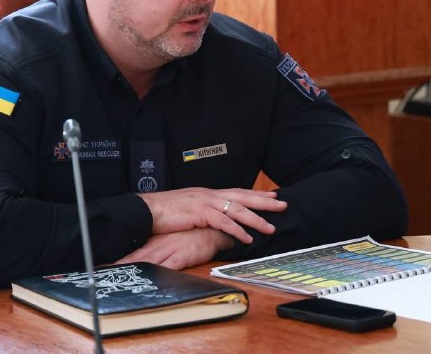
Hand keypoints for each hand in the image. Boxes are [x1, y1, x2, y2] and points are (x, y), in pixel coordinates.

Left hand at [114, 229, 233, 269]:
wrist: (211, 232)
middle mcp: (158, 247)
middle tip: (103, 274)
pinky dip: (156, 274)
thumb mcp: (168, 242)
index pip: (132, 254)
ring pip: (147, 263)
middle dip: (119, 267)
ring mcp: (169, 251)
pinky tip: (148, 279)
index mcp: (154, 243)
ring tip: (118, 278)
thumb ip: (154, 250)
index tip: (101, 267)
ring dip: (134, 271)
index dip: (117, 262)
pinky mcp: (181, 257)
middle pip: (135, 259)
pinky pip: (166, 268)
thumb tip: (139, 260)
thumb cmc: (190, 238)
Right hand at [138, 187, 286, 243]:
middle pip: (243, 196)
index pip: (237, 192)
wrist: (147, 210)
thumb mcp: (188, 209)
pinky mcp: (200, 213)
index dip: (255, 194)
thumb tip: (213, 220)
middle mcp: (209, 195)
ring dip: (256, 219)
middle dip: (264, 201)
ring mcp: (206, 203)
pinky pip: (224, 222)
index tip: (271, 195)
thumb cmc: (164, 212)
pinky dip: (237, 230)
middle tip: (283, 204)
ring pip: (237, 209)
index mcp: (207, 194)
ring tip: (270, 227)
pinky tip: (247, 238)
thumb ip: (202, 212)